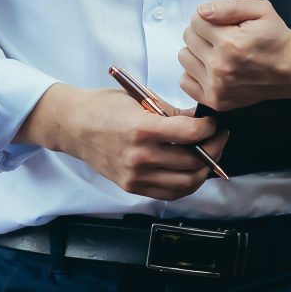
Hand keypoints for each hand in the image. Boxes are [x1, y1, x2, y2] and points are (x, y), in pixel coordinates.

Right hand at [17, 84, 227, 200]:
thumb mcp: (139, 98)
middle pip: (193, 161)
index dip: (209, 129)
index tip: (213, 124)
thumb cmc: (104, 106)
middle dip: (214, 149)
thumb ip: (171, 113)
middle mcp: (140, 156)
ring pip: (187, 182)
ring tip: (207, 156)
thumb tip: (200, 121)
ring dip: (203, 170)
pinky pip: (170, 193)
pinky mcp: (132, 187)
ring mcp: (136, 175)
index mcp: (142, 128)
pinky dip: (186, 184)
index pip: (190, 134)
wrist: (72, 126)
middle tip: (218, 138)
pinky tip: (190, 170)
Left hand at [178, 0, 290, 111]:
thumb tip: (202, 11)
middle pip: (188, 37)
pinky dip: (195, 73)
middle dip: (203, 33)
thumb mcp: (260, 10)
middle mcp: (221, 67)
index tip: (224, 25)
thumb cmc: (275, 38)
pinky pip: (185, 81)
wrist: (290, 69)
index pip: (196, 20)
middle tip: (223, 38)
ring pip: (184, 57)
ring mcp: (217, 87)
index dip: (210, 19)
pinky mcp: (215, 100)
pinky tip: (212, 68)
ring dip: (197, 52)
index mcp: (230, 43)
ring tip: (217, 52)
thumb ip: (229, 5)